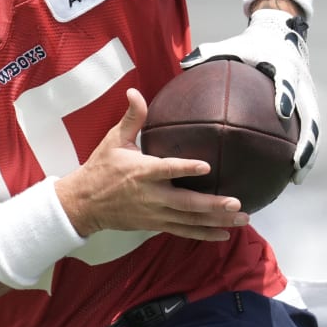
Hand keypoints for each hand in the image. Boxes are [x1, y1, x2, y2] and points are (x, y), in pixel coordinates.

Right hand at [56, 88, 248, 241]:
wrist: (84, 204)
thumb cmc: (101, 168)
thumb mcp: (113, 140)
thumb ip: (132, 118)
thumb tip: (134, 91)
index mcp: (141, 171)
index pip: (166, 169)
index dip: (185, 169)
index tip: (206, 166)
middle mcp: (151, 195)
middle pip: (185, 203)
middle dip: (212, 204)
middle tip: (237, 202)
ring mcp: (155, 213)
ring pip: (189, 220)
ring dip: (216, 220)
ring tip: (242, 218)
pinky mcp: (156, 224)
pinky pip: (183, 231)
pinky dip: (204, 234)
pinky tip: (224, 234)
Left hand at [180, 8, 320, 181]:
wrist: (281, 37)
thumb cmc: (251, 45)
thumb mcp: (232, 46)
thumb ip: (209, 53)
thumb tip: (183, 63)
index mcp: (284, 66)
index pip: (289, 80)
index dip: (286, 94)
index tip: (281, 111)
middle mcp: (301, 85)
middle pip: (311, 115)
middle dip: (307, 139)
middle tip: (296, 161)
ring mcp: (307, 98)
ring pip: (313, 130)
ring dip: (308, 153)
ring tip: (296, 177)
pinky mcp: (308, 107)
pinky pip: (306, 134)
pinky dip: (301, 153)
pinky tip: (289, 175)